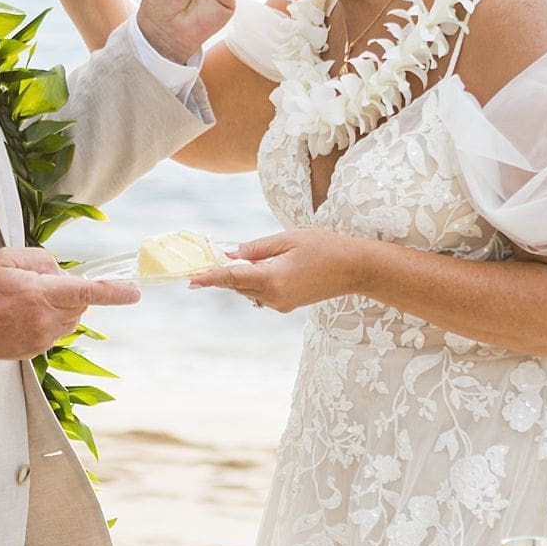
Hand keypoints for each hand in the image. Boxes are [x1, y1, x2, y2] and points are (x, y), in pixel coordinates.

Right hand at [0, 247, 138, 359]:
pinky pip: (56, 332)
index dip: (114, 292)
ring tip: (28, 302)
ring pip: (70, 320)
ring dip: (61, 308)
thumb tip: (62, 273)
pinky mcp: (36, 350)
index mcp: (41, 294)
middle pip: (80, 305)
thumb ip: (43, 260)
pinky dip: (49, 322)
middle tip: (41, 285)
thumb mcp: (10, 258)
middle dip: (72, 292)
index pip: (87, 293)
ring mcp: (42, 338)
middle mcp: (45, 319)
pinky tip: (24, 317)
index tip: (134, 293)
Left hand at [189, 229, 366, 313]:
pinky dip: (255, 281)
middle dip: (224, 273)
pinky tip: (265, 267)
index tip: (191, 280)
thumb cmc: (324, 247)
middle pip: (238, 285)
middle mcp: (274, 296)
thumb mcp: (288, 239)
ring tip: (246, 258)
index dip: (210, 278)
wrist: (354, 269)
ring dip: (242, 276)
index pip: (233, 278)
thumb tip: (229, 254)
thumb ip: (256, 248)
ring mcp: (280, 304)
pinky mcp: (286, 306)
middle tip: (211, 258)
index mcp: (273, 278)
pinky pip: (261, 294)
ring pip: (248, 291)